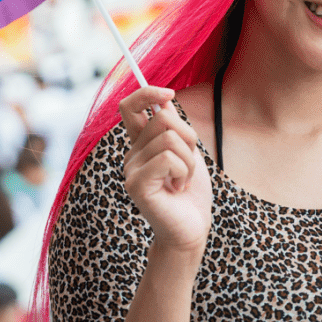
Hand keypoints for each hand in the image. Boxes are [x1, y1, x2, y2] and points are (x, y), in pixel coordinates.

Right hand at [119, 87, 212, 254]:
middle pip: (163, 118)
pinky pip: (168, 158)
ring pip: (170, 138)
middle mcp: (131, 154)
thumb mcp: (187, 152)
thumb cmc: (190, 192)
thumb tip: (164, 98)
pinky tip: (178, 189)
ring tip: (183, 180)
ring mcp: (131, 170)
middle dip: (189, 138)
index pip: (130, 106)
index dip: (147, 92)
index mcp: (141, 144)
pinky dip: (184, 172)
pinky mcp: (136, 185)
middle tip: (187, 165)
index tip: (170, 93)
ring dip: (189, 160)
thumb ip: (174, 127)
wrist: (192, 229)